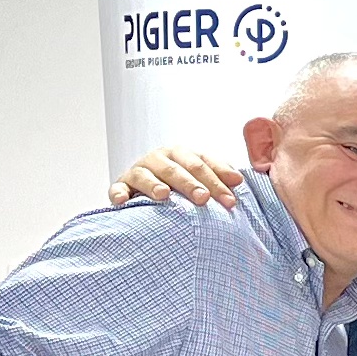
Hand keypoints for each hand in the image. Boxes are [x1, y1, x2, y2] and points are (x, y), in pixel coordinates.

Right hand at [105, 144, 242, 208]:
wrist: (147, 191)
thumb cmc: (181, 186)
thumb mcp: (200, 178)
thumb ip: (218, 177)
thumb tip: (239, 180)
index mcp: (182, 154)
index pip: (202, 162)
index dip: (218, 177)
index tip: (232, 194)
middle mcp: (159, 158)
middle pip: (176, 169)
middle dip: (192, 183)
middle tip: (204, 198)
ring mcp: (138, 171)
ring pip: (146, 175)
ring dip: (154, 184)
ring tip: (164, 194)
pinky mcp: (121, 185)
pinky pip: (118, 189)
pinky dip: (119, 193)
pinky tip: (123, 201)